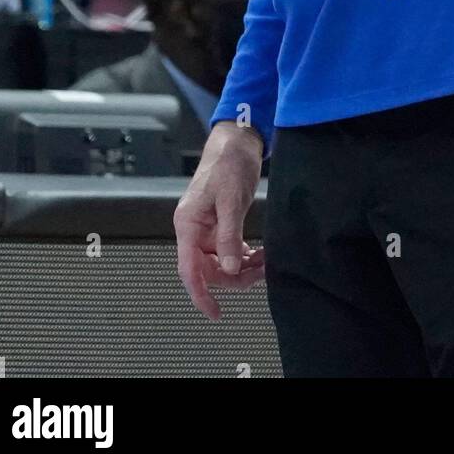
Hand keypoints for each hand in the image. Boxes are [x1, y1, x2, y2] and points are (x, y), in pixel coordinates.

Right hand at [175, 121, 264, 319]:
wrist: (238, 141)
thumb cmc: (229, 163)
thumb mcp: (232, 199)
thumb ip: (229, 235)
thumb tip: (231, 269)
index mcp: (188, 224)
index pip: (188, 270)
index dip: (200, 295)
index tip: (215, 313)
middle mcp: (193, 230)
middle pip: (208, 270)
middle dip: (234, 277)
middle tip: (261, 272)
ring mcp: (205, 229)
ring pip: (221, 263)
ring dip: (243, 267)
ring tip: (265, 260)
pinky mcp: (219, 225)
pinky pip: (229, 251)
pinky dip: (244, 256)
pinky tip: (259, 254)